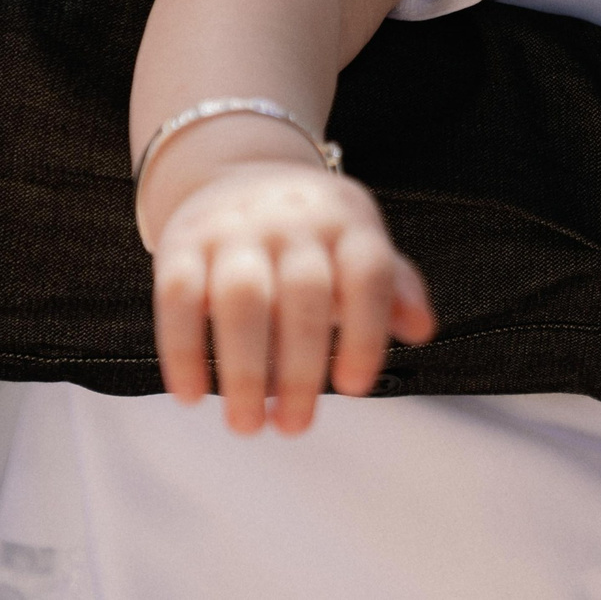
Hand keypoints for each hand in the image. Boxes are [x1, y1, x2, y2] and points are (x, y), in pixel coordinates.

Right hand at [152, 155, 436, 434]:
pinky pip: (178, 297)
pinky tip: (192, 396)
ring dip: (244, 369)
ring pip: (240, 297)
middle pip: (304, 293)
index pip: (368, 273)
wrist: (239, 175)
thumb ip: (394, 288)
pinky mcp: (182, 243)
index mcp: (347, 222)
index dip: (366, 332)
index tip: (356, 388)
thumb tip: (422, 329)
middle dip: (300, 368)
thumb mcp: (359, 246)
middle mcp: (293, 221)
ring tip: (247, 425)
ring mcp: (235, 229)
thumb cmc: (313, 236)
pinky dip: (183, 351)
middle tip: (294, 426)